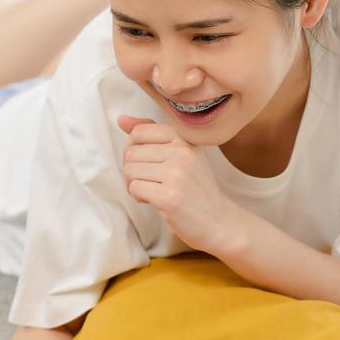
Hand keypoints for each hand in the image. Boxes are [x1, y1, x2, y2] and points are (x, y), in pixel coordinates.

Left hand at [117, 114, 239, 254]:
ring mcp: (177, 174)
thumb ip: (151, 134)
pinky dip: (138, 196)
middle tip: (149, 182)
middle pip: (131, 153)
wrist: (218, 220)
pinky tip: (152, 200)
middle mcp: (182, 152)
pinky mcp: (169, 197)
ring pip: (129, 170)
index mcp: (184, 138)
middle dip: (132, 170)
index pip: (139, 131)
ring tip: (152, 191)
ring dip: (134, 184)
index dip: (133, 150)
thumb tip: (121, 119)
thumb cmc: (195, 187)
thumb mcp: (181, 153)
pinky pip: (134, 188)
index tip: (145, 164)